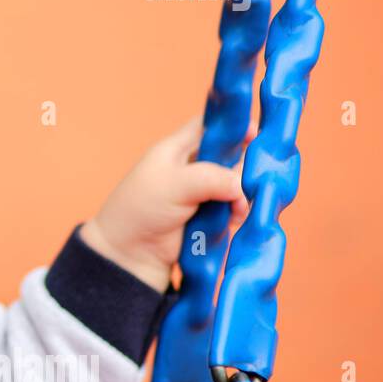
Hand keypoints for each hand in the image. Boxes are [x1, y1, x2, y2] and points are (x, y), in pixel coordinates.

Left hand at [79, 114, 254, 292]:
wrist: (129, 257)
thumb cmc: (140, 211)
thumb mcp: (173, 184)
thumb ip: (211, 178)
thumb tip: (242, 187)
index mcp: (176, 149)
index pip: (209, 125)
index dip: (232, 124)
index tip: (254, 132)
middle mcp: (192, 168)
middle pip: (232, 155)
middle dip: (243, 166)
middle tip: (242, 182)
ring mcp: (202, 194)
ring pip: (238, 184)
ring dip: (242, 194)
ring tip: (236, 207)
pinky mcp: (210, 217)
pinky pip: (235, 208)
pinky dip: (238, 212)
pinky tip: (233, 220)